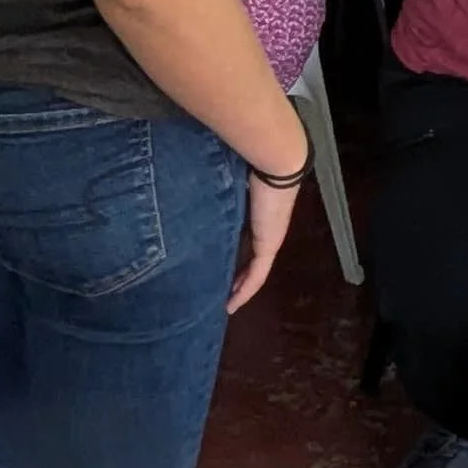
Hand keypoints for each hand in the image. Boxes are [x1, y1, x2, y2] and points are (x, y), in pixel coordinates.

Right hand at [229, 167, 305, 312]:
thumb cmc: (251, 165)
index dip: (232, 257)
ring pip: (254, 272)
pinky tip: (232, 304)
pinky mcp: (269, 246)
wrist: (276, 164)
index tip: (216, 268)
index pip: (243, 242)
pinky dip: (245, 290)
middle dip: (235, 277)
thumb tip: (192, 190)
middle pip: (249, 260)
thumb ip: (217, 193)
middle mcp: (266, 231)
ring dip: (239, 288)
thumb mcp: (229, 184)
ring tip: (224, 304)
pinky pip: (257, 275)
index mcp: (257, 216)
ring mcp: (269, 240)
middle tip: (217, 292)